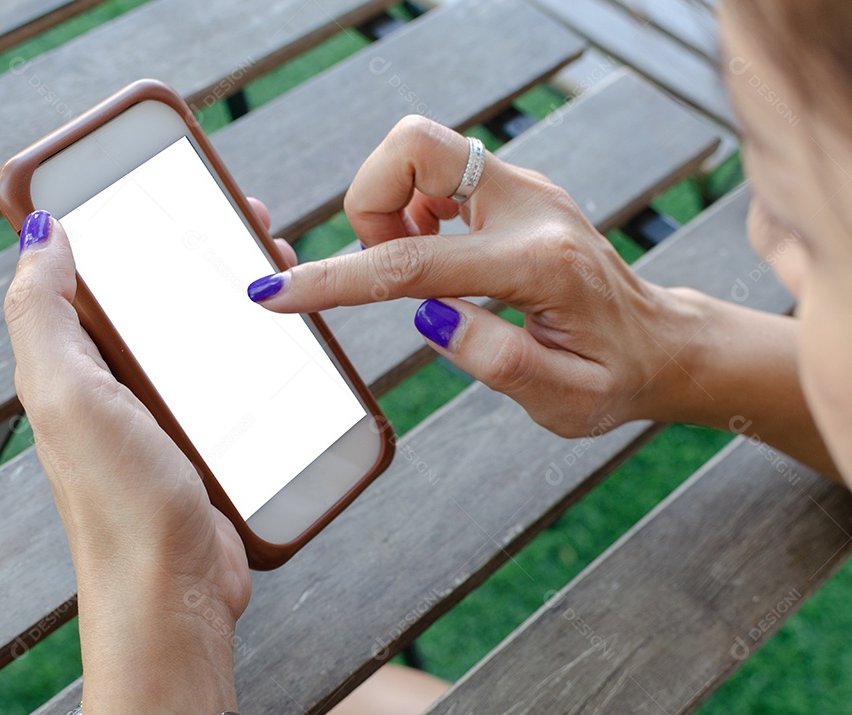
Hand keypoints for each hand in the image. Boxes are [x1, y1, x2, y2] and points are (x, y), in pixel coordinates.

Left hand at [3, 199, 289, 712]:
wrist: (175, 593)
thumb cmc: (120, 500)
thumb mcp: (67, 396)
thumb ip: (43, 313)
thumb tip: (41, 233)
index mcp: (76, 362)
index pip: (94, 270)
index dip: (125, 219)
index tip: (168, 182)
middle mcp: (117, 381)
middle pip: (160, 291)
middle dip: (199, 245)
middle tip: (244, 218)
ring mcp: (167, 409)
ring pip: (205, 326)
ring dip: (237, 288)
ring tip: (278, 262)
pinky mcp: (212, 436)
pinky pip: (237, 373)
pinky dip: (263, 343)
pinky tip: (293, 331)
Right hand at [248, 116, 689, 437]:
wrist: (661, 341)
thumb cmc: (614, 376)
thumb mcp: (564, 401)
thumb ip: (495, 360)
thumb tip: (428, 315)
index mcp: (538, 263)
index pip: (412, 262)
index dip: (334, 279)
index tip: (275, 291)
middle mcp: (530, 205)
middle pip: (415, 145)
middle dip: (369, 200)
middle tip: (384, 262)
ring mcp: (523, 188)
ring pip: (420, 148)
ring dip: (389, 205)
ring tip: (417, 268)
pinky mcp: (514, 188)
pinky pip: (438, 168)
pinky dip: (412, 207)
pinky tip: (438, 255)